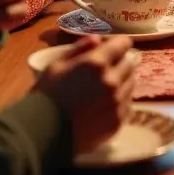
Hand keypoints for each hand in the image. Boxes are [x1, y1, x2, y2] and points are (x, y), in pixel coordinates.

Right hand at [34, 34, 136, 154]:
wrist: (41, 134)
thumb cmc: (45, 96)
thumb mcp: (57, 65)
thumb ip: (79, 48)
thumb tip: (98, 39)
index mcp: (97, 63)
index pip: (123, 44)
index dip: (118, 43)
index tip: (113, 47)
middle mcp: (112, 80)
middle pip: (131, 63)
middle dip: (123, 60)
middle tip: (112, 65)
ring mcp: (117, 102)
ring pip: (132, 82)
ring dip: (123, 79)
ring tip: (108, 84)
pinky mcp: (118, 121)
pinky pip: (127, 103)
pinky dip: (121, 99)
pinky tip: (107, 102)